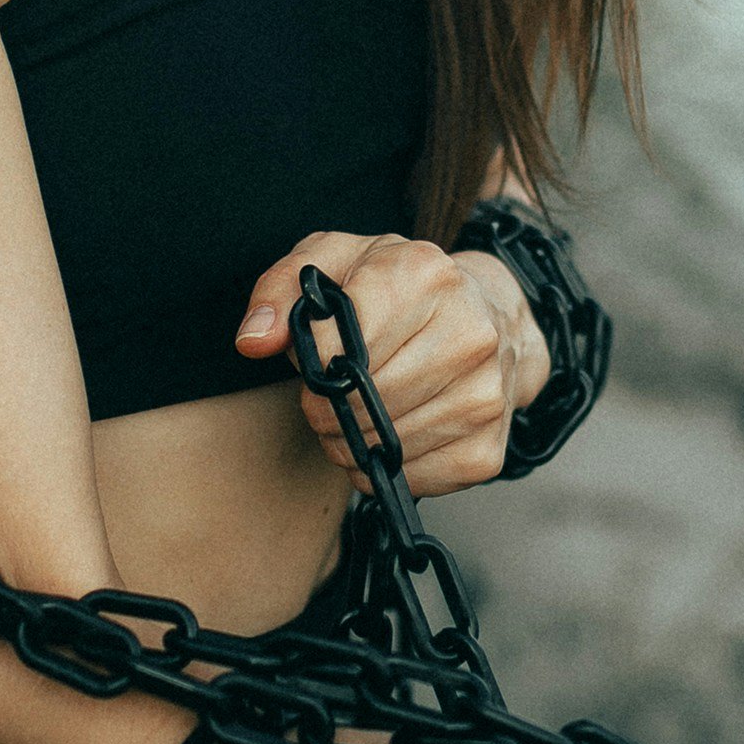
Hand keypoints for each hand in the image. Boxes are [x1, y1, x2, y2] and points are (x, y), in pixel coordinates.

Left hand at [235, 231, 552, 494]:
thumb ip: (281, 289)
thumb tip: (254, 340)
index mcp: (425, 275)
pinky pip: (412, 481)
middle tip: (333, 394)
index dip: (315, 363)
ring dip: (354, 443)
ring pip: (384, 447)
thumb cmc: (401, 288)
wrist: (488, 315)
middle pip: (362, 402)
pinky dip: (388, 469)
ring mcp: (486, 395)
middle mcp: (468, 333)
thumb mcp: (336, 261)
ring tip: (363, 413)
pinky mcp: (488, 449)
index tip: (321, 359)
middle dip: (328, 409)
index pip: (341, 346)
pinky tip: (394, 435)